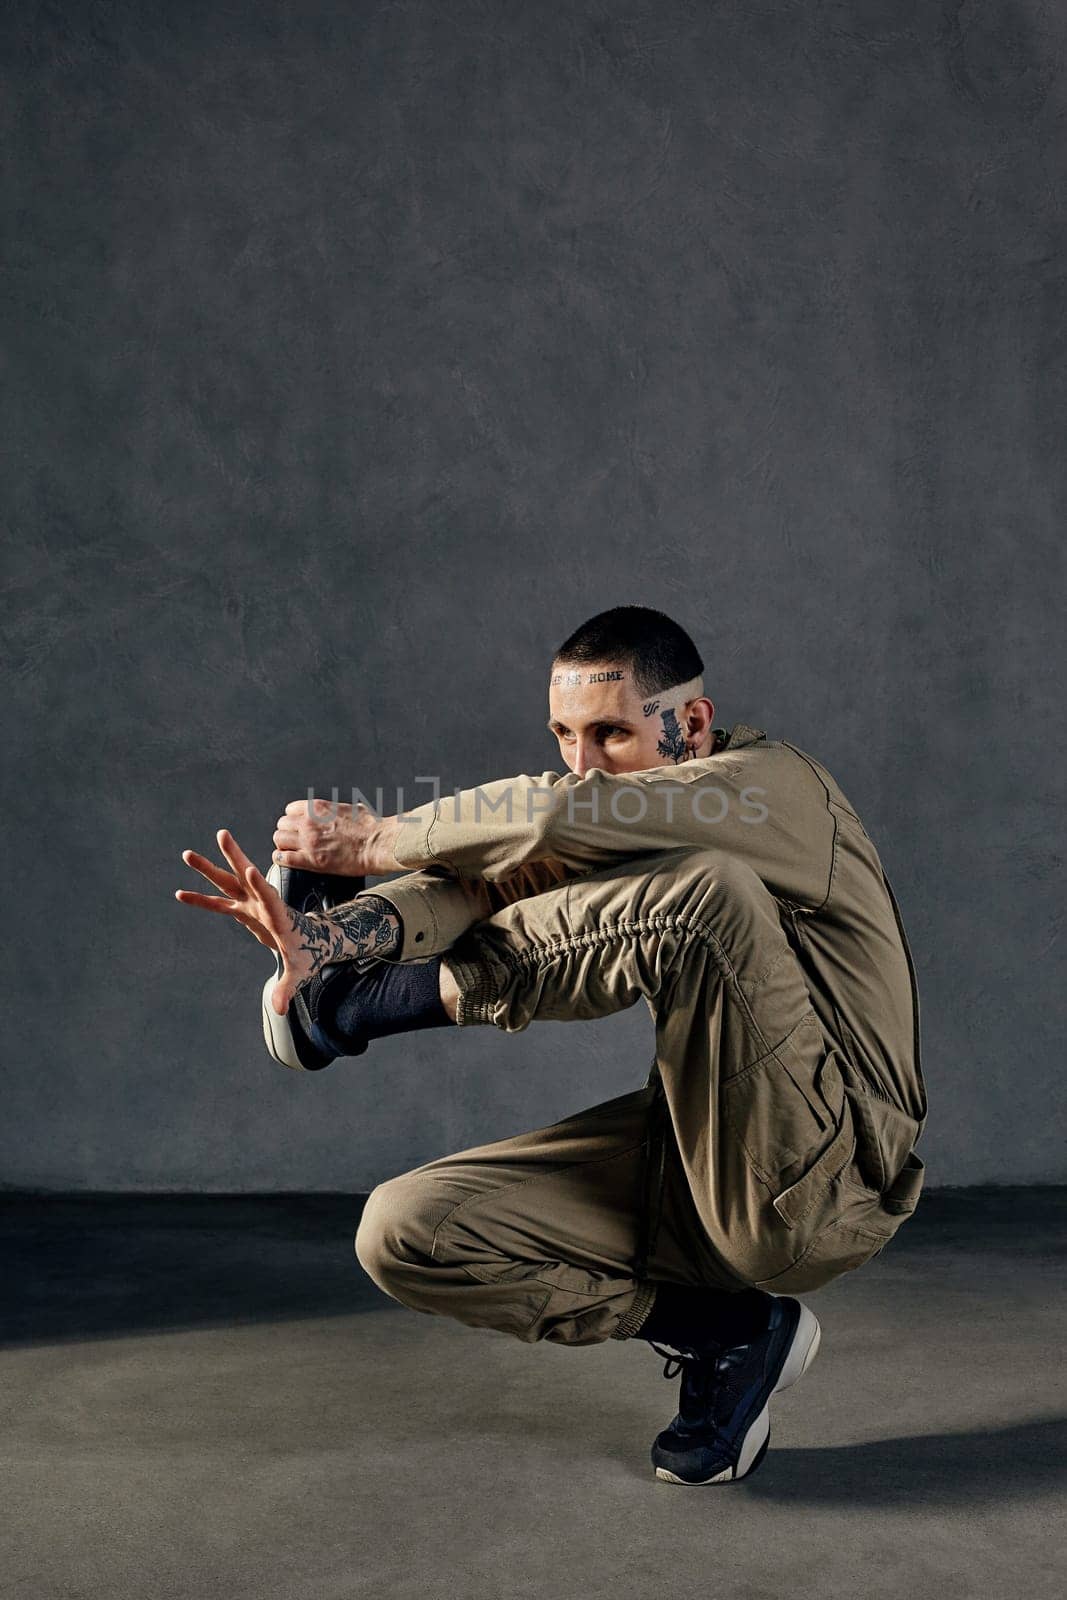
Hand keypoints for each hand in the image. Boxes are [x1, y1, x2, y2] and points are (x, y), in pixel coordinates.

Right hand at [175, 829, 324, 1014]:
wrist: (312, 942)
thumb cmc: (308, 955)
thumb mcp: (299, 972)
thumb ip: (288, 988)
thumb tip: (280, 1008)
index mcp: (279, 916)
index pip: (270, 898)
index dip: (261, 885)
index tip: (252, 869)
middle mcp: (264, 904)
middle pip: (246, 877)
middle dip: (234, 857)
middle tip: (222, 834)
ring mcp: (252, 904)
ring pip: (229, 882)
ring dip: (209, 868)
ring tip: (188, 853)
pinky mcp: (245, 911)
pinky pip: (219, 902)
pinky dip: (201, 899)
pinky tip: (180, 893)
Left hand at [272, 797, 394, 875]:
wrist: (378, 844)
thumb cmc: (372, 827)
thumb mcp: (353, 809)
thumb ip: (340, 811)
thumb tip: (343, 812)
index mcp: (318, 808)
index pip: (290, 810)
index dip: (293, 819)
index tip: (298, 826)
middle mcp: (309, 822)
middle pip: (282, 824)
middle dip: (287, 832)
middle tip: (295, 840)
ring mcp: (308, 841)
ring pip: (279, 839)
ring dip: (284, 845)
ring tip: (292, 851)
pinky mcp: (311, 860)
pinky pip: (283, 858)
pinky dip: (282, 860)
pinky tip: (288, 861)